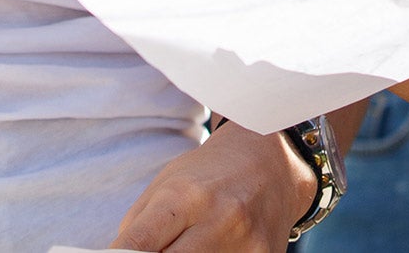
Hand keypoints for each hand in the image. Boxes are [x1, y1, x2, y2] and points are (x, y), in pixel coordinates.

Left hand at [112, 121, 316, 250]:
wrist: (271, 164)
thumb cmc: (208, 175)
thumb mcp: (165, 185)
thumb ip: (137, 229)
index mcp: (185, 196)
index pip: (138, 246)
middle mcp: (218, 219)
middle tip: (156, 250)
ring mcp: (246, 244)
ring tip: (189, 242)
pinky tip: (217, 246)